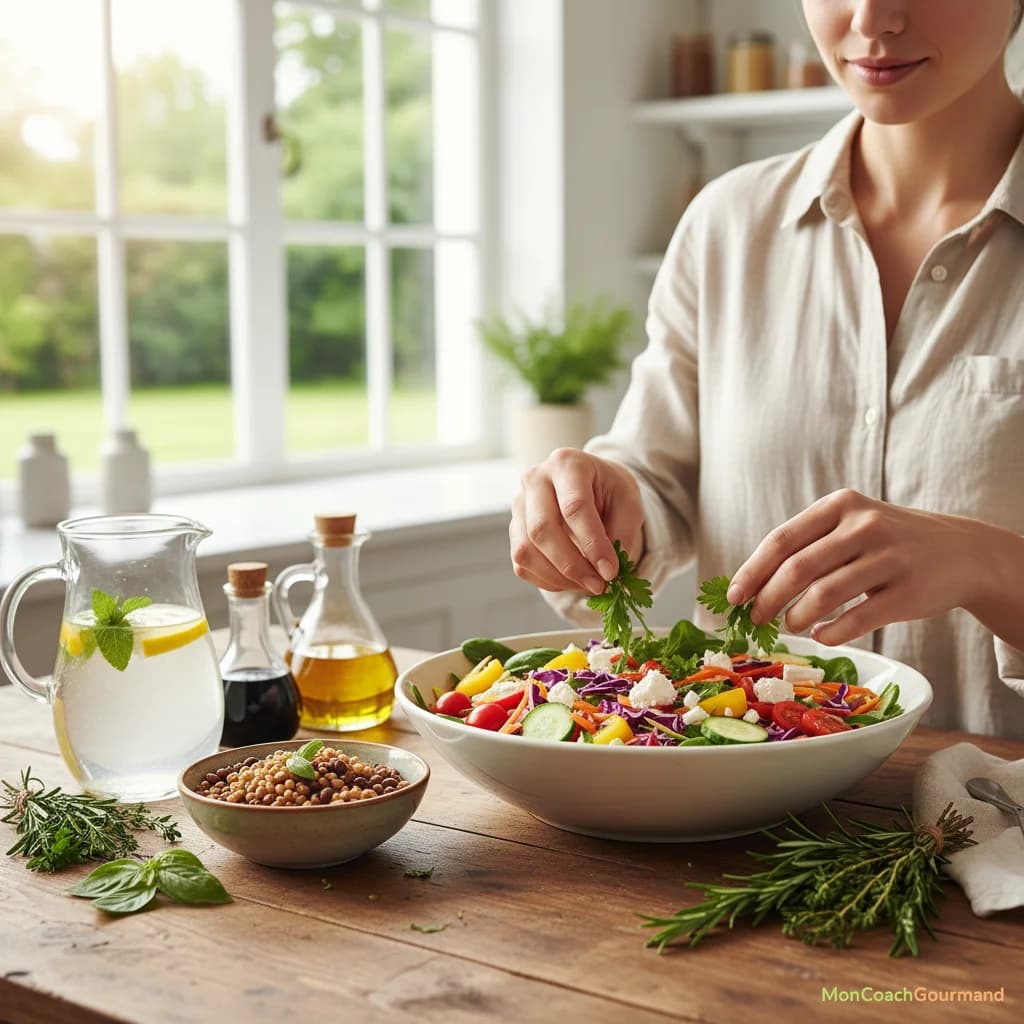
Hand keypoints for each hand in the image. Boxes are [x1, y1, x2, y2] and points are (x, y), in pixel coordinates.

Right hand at [510, 448, 643, 594]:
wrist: (590, 484)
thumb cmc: (609, 490)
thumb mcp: (628, 502)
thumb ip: (622, 533)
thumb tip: (608, 572)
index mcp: (567, 463)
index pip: (574, 507)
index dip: (592, 544)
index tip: (610, 571)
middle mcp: (535, 479)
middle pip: (541, 529)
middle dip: (572, 565)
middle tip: (599, 585)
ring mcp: (518, 504)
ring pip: (526, 550)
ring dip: (559, 577)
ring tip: (588, 584)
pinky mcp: (514, 529)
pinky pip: (522, 564)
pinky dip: (548, 580)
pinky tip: (572, 580)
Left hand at [726, 489, 989, 645]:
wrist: (962, 552)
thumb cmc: (888, 542)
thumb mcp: (851, 524)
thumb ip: (809, 544)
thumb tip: (752, 584)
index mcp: (840, 505)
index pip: (781, 540)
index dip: (752, 572)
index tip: (733, 597)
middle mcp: (864, 526)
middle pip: (797, 569)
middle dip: (768, 599)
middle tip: (757, 619)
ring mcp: (889, 558)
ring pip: (823, 595)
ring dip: (797, 617)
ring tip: (792, 625)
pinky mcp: (907, 592)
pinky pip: (855, 620)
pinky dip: (830, 633)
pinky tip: (822, 636)